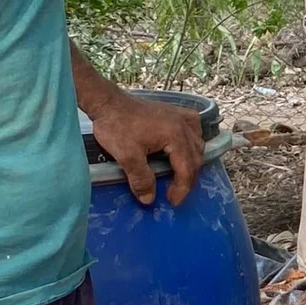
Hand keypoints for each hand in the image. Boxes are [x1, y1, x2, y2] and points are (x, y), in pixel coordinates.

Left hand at [87, 92, 202, 205]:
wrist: (108, 102)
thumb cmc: (117, 126)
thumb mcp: (127, 156)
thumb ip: (140, 179)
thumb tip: (149, 199)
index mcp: (176, 135)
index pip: (187, 169)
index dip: (182, 189)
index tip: (172, 202)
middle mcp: (184, 124)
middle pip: (195, 157)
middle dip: (187, 179)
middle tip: (174, 193)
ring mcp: (181, 116)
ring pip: (197, 143)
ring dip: (192, 162)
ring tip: (180, 175)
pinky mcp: (174, 111)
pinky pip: (193, 129)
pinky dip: (193, 142)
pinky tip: (185, 147)